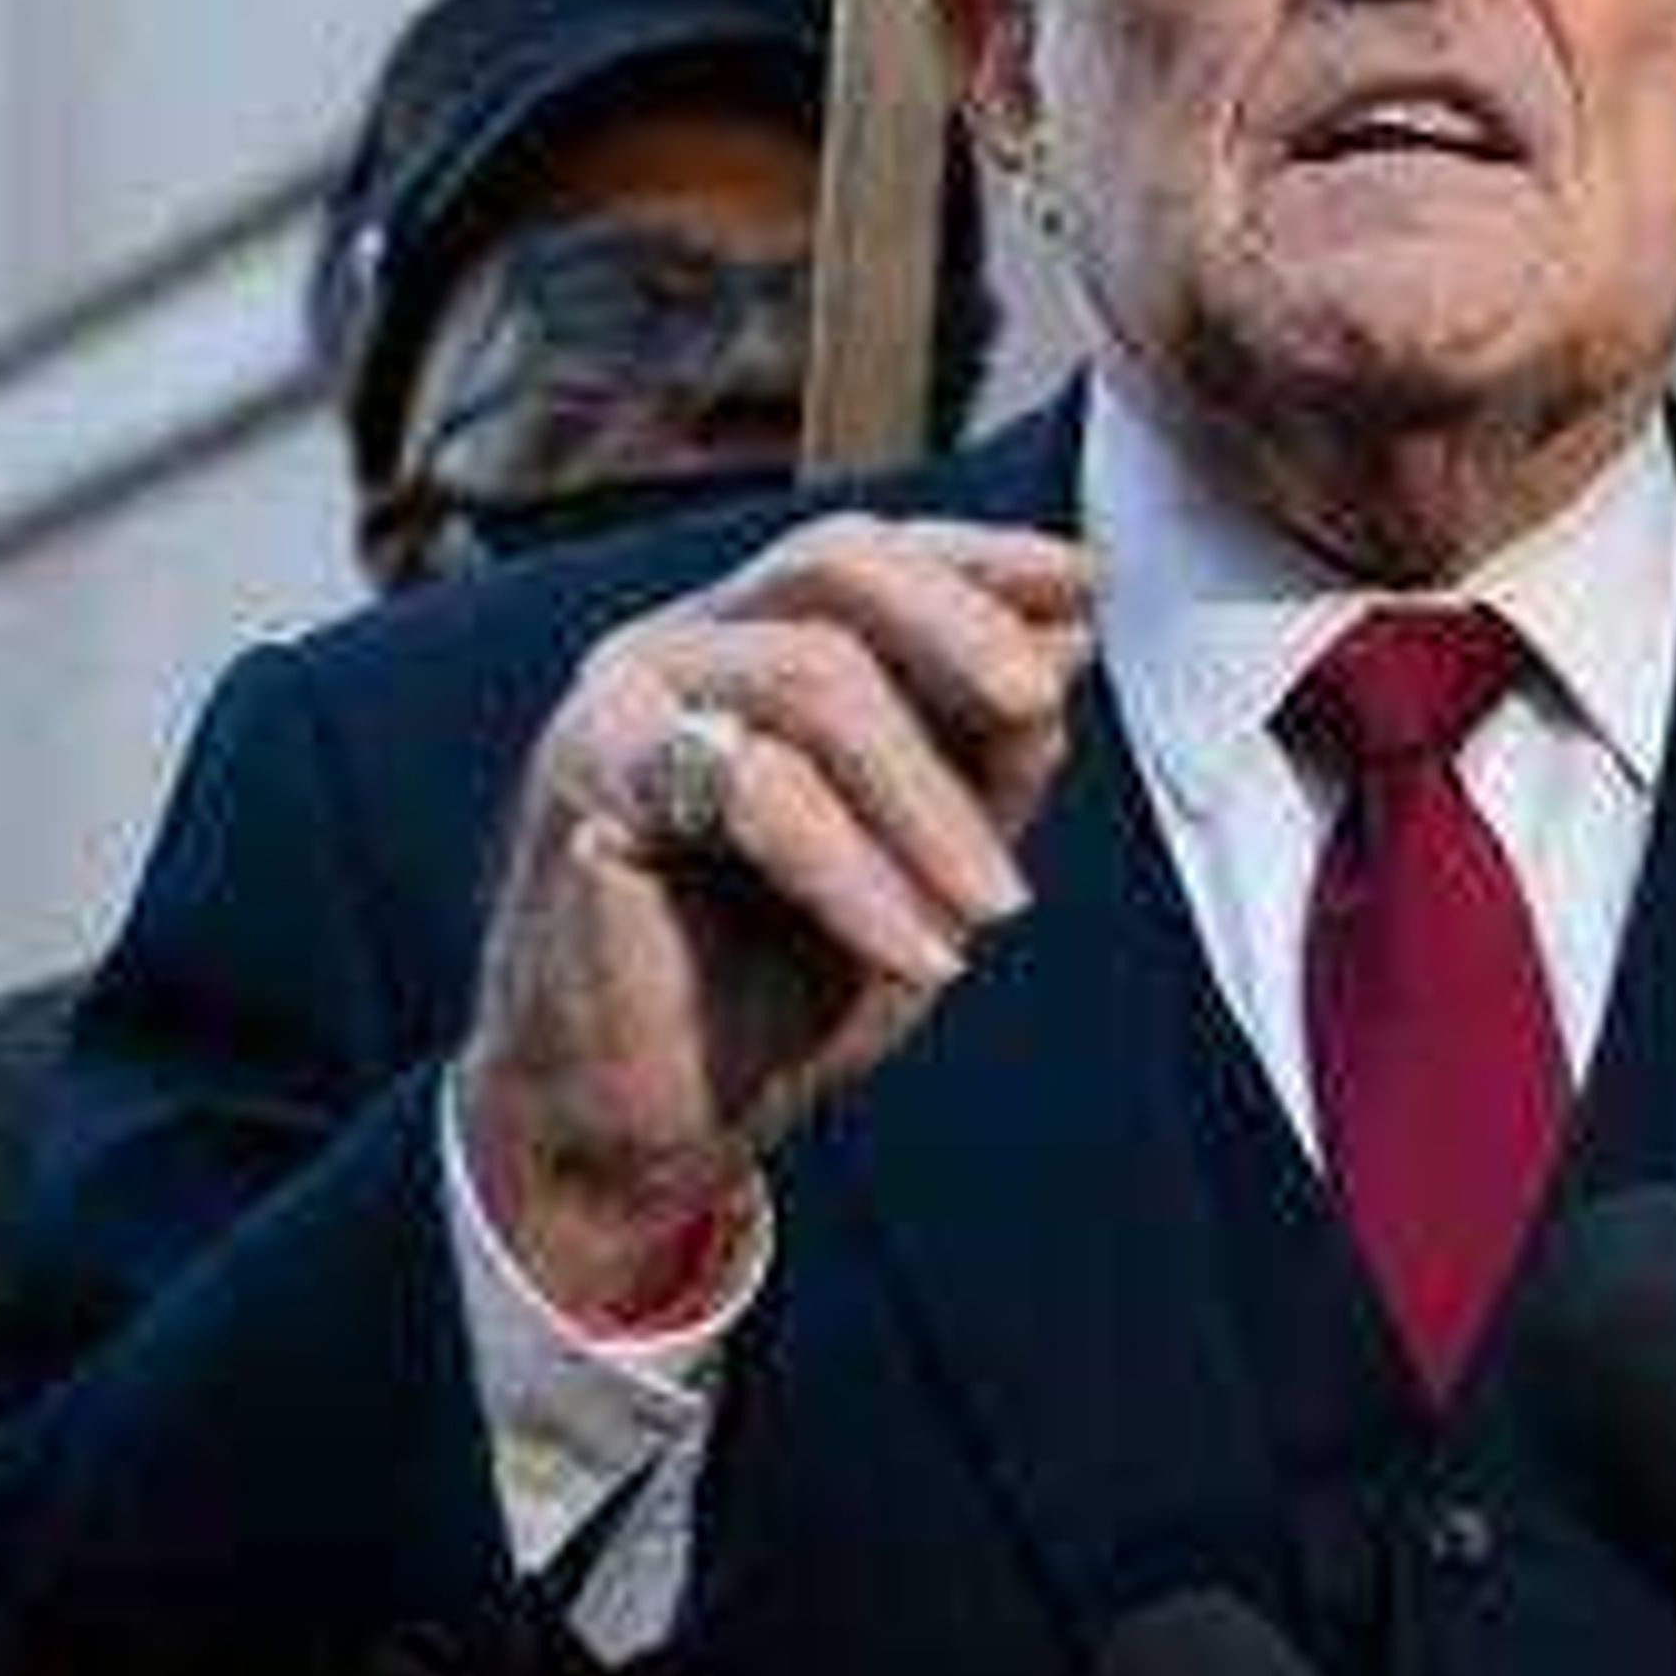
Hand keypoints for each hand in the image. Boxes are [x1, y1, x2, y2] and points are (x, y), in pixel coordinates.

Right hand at [453, 514, 1093, 1326]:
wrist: (650, 1122)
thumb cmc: (779, 981)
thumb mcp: (925, 856)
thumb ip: (984, 748)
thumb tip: (1071, 632)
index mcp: (747, 641)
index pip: (872, 553)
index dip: (981, 558)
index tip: (1089, 584)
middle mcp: (676, 644)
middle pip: (834, 565)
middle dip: (960, 629)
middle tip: (1041, 710)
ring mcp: (620, 701)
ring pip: (811, 679)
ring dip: (930, 800)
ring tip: (997, 908)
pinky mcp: (586, 781)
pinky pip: (757, 791)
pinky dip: (859, 875)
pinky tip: (920, 955)